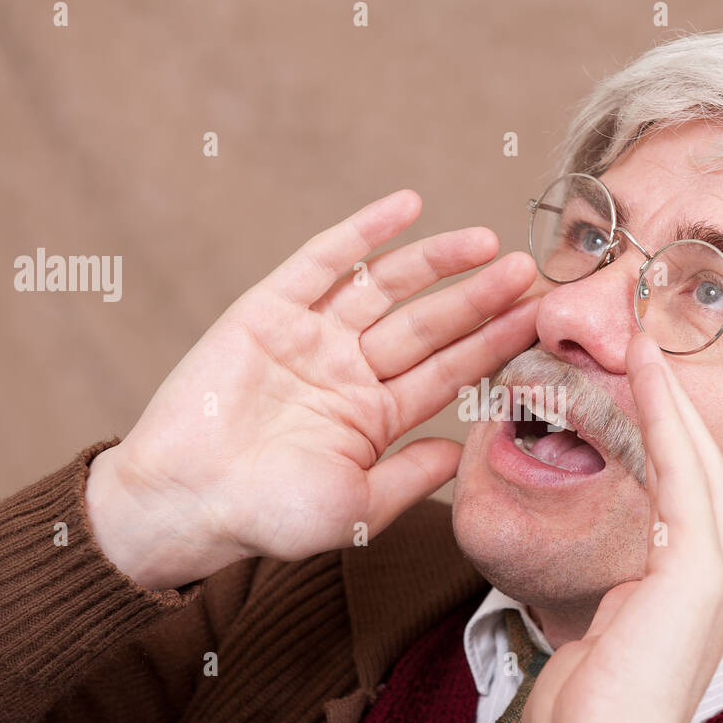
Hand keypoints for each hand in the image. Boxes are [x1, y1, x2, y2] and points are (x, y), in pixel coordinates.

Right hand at [86, 189, 539, 588]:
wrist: (183, 502)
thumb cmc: (268, 516)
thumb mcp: (358, 506)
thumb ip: (413, 476)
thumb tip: (462, 450)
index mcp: (374, 417)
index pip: (448, 370)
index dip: (494, 345)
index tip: (540, 324)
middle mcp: (350, 370)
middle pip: (429, 324)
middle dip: (478, 300)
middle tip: (529, 274)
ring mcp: (312, 337)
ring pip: (386, 287)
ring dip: (435, 261)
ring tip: (486, 242)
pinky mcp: (270, 310)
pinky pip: (323, 260)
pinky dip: (363, 232)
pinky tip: (407, 205)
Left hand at [522, 333, 722, 722]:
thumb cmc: (588, 712)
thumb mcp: (599, 639)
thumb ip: (611, 602)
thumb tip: (599, 590)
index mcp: (691, 592)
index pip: (684, 496)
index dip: (668, 436)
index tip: (641, 388)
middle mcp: (712, 577)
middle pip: (700, 468)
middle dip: (675, 404)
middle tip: (649, 344)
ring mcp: (710, 575)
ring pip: (696, 463)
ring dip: (671, 399)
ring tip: (647, 344)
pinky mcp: (696, 575)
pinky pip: (681, 480)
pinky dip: (665, 422)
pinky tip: (648, 380)